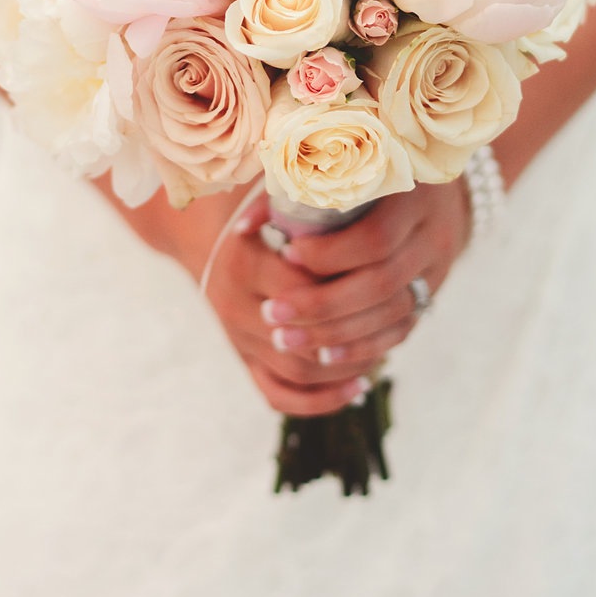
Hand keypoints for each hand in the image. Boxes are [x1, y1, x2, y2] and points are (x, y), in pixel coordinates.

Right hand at [201, 202, 377, 416]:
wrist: (208, 239)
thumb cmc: (254, 212)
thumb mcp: (271, 197)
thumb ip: (302, 199)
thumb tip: (344, 199)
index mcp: (241, 264)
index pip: (301, 289)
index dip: (341, 287)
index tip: (377, 277)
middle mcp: (233, 308)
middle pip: (299, 337)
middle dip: (346, 334)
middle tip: (387, 324)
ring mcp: (238, 340)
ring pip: (295, 371)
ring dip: (341, 368)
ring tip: (381, 353)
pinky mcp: (245, 361)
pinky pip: (279, 395)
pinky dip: (320, 399)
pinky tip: (359, 387)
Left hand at [251, 180, 471, 390]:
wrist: (436, 179)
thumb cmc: (373, 164)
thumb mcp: (343, 165)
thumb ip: (295, 190)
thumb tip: (242, 228)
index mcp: (415, 194)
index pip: (375, 238)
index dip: (328, 254)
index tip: (286, 254)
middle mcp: (434, 233)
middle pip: (380, 284)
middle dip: (321, 305)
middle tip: (272, 313)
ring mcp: (438, 268)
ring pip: (390, 315)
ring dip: (335, 333)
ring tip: (286, 339)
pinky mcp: (432, 293)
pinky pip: (401, 331)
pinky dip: (362, 347)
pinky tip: (324, 355)